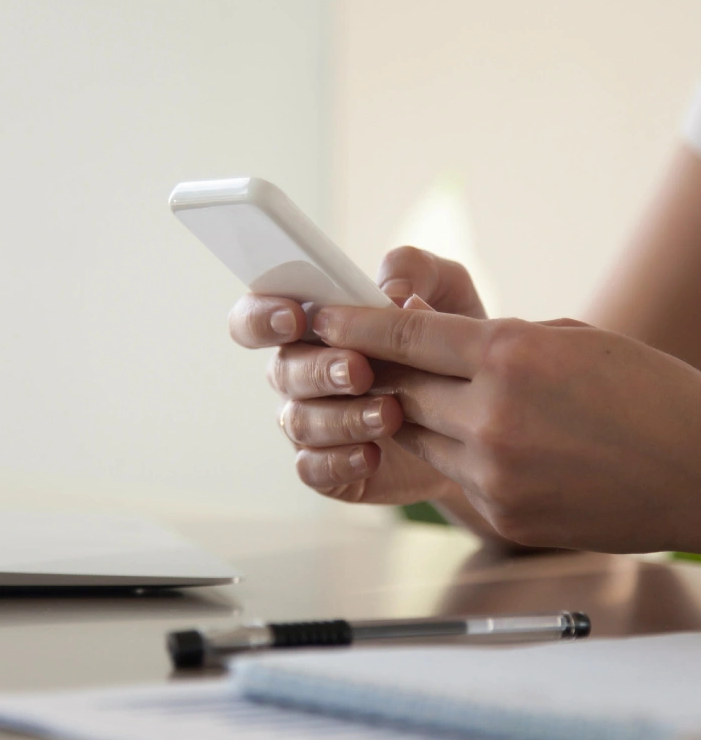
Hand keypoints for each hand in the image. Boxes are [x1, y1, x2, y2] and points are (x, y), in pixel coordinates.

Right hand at [229, 247, 510, 542]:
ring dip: (341, 417)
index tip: (295, 317)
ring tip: (389, 414)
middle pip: (282, 370)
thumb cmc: (451, 342)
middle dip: (319, 369)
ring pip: (299, 421)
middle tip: (361, 370)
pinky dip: (340, 461)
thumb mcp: (448, 292)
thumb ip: (416, 270)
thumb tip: (390, 291)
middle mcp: (302, 373)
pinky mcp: (329, 468)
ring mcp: (312, 422)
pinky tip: (373, 454)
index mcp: (313, 326)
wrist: (483, 414)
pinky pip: (312, 468)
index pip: (257, 317)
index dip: (262, 317)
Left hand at [308, 303, 700, 552]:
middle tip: (360, 358)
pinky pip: (452, 474)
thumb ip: (493, 340)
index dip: (355, 324)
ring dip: (413, 414)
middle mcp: (492, 414)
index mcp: (509, 355)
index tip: (322, 317)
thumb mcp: (567, 338)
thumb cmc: (643, 391)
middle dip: (376, 372)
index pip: (406, 335)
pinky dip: (454, 452)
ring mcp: (493, 470)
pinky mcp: (501, 512)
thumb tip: (435, 340)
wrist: (700, 468)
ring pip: (417, 434)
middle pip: (398, 388)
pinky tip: (484, 441)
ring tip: (431, 398)